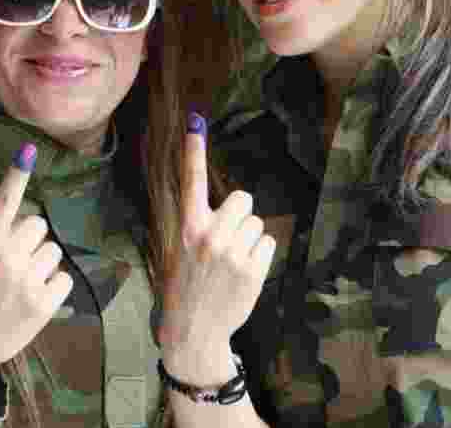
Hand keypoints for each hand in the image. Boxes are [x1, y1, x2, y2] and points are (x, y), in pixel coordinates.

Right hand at [0, 143, 71, 394]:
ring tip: (21, 284)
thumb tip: (28, 219)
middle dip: (31, 240)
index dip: (16, 175)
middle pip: (38, 224)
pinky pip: (65, 278)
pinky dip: (54, 287)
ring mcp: (26, 281)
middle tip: (14, 263)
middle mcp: (5, 258)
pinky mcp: (43, 304)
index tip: (28, 150)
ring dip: (43, 264)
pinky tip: (34, 299)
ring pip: (54, 251)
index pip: (2, 203)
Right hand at [158, 113, 274, 382]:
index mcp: (187, 227)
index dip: (194, 150)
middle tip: (228, 238)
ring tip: (232, 262)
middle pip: (243, 198)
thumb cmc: (190, 284)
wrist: (194, 329)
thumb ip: (201, 223)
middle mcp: (209, 236)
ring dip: (250, 239)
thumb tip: (232, 201)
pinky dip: (261, 256)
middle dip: (241, 214)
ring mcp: (231, 253)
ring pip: (258, 223)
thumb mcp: (182, 249)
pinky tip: (243, 273)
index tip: (195, 122)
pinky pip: (268, 244)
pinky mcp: (252, 270)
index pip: (191, 181)